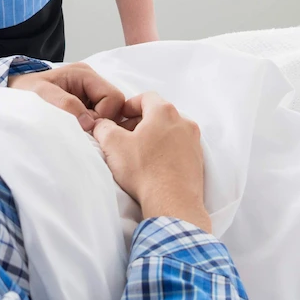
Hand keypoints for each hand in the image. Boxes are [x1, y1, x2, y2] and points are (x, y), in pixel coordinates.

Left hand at [8, 62, 129, 131]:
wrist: (11, 98)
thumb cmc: (24, 93)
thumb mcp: (41, 95)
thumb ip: (65, 104)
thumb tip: (89, 122)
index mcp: (84, 74)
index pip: (113, 98)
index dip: (104, 116)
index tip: (85, 127)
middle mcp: (91, 82)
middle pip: (116, 106)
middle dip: (102, 121)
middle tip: (83, 131)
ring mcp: (90, 94)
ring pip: (110, 114)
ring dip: (97, 126)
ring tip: (78, 131)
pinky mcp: (86, 105)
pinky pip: (100, 118)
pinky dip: (92, 127)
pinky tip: (78, 131)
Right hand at [92, 93, 210, 232]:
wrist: (172, 202)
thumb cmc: (144, 171)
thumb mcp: (113, 144)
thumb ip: (104, 127)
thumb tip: (101, 124)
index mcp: (164, 112)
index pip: (145, 97)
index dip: (129, 106)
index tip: (119, 118)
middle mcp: (184, 122)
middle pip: (159, 114)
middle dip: (140, 122)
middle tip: (125, 136)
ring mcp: (194, 141)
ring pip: (170, 131)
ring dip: (154, 137)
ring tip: (139, 153)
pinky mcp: (198, 160)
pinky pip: (179, 148)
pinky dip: (167, 151)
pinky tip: (155, 166)